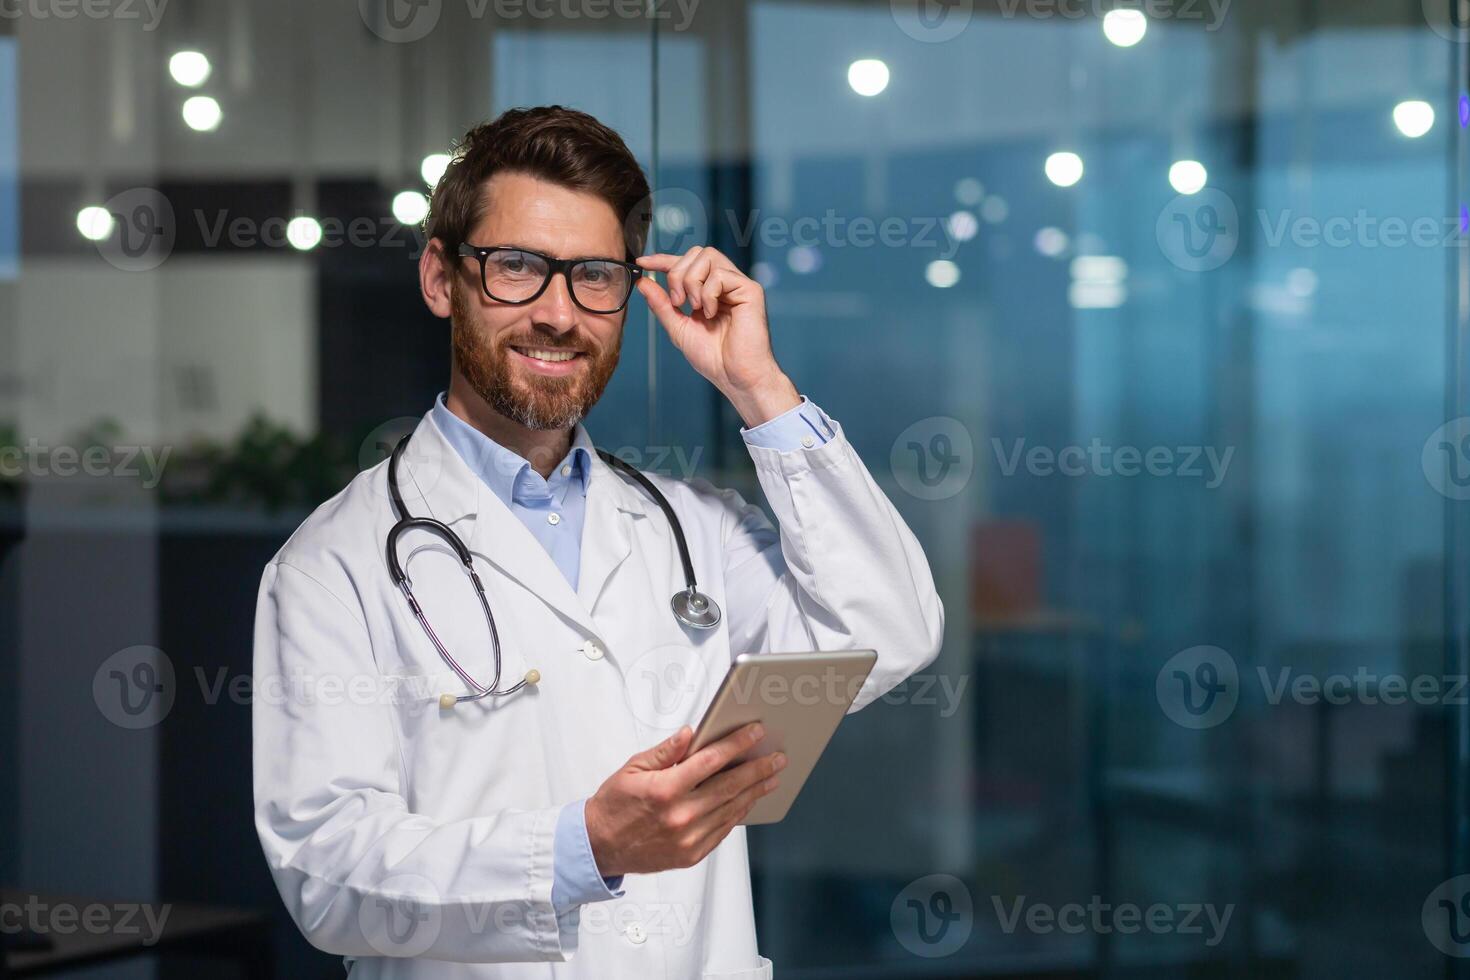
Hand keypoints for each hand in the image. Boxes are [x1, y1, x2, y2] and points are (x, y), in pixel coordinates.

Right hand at [584, 723, 786, 876]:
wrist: (599, 846)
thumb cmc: (614, 804)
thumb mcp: (633, 768)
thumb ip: (666, 751)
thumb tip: (691, 733)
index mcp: (665, 790)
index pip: (711, 761)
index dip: (737, 744)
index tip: (755, 732)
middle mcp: (681, 816)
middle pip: (731, 786)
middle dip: (758, 768)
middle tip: (777, 757)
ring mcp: (688, 839)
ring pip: (732, 809)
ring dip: (755, 791)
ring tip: (772, 777)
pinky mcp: (691, 855)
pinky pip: (723, 830)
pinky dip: (739, 812)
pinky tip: (749, 800)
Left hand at [635, 247, 799, 426]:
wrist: (735, 377)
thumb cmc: (714, 358)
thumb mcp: (679, 329)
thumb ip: (662, 305)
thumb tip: (643, 282)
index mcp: (709, 291)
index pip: (686, 263)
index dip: (663, 259)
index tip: (642, 263)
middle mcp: (725, 284)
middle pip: (696, 252)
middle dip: (677, 273)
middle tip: (678, 303)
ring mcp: (738, 285)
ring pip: (708, 256)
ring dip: (692, 282)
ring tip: (694, 308)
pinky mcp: (750, 290)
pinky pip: (720, 274)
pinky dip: (708, 293)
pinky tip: (711, 313)